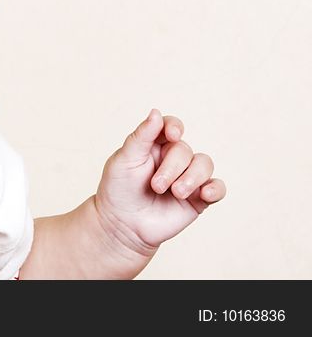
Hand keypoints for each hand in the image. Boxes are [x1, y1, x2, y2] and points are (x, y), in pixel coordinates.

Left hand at [94, 109, 225, 254]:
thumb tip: (156, 112)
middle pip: (185, 150)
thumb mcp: (124, 159)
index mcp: (154, 145)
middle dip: (172, 168)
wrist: (122, 224)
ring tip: (176, 193)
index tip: (172, 135)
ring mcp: (187, 178)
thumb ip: (142, 136)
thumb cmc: (118, 189)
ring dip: (192, 178)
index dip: (174, 127)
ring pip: (204, 165)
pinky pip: (217, 188)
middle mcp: (173, 159)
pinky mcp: (198, 198)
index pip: (171, 127)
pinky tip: (205, 194)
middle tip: (156, 186)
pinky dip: (215, 189)